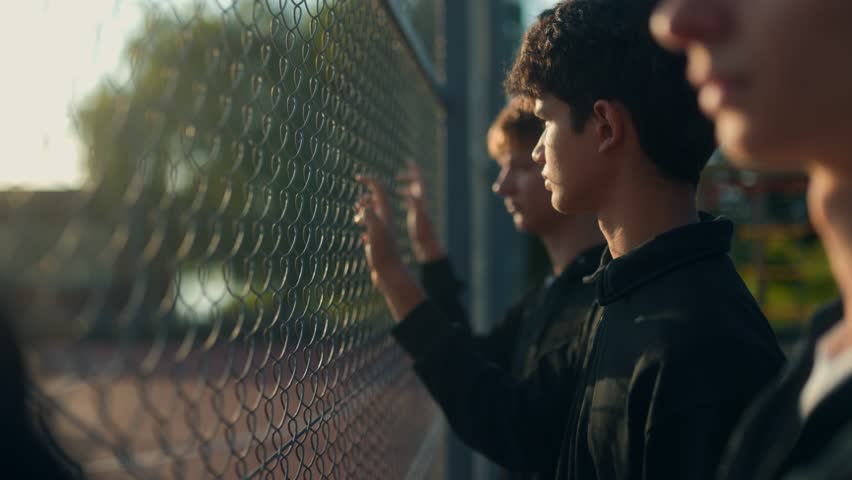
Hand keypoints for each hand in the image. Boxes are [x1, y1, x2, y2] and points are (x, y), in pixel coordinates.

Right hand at [354, 175, 425, 320]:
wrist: (390, 273)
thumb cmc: (383, 252)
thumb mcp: (375, 231)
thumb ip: (370, 215)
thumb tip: (363, 205)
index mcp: (385, 214)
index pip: (379, 190)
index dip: (369, 180)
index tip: (357, 177)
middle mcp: (385, 221)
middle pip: (377, 201)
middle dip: (365, 198)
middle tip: (356, 204)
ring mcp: (382, 232)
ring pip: (374, 216)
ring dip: (364, 214)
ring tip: (356, 221)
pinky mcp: (380, 244)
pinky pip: (372, 232)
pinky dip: (365, 231)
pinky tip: (362, 239)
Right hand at [397, 162, 443, 262]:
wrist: (427, 243)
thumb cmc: (421, 231)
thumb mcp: (417, 215)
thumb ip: (414, 202)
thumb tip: (410, 192)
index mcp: (422, 199)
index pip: (420, 179)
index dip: (414, 170)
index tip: (409, 162)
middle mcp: (422, 201)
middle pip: (417, 184)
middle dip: (408, 177)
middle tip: (397, 177)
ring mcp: (420, 207)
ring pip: (414, 192)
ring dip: (406, 186)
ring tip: (396, 186)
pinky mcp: (418, 213)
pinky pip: (412, 200)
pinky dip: (406, 196)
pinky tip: (399, 198)